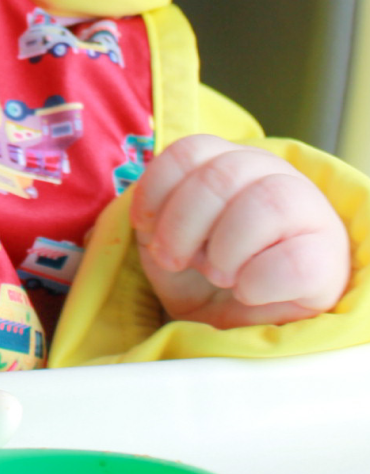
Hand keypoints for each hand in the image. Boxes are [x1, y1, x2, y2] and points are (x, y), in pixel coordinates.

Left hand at [131, 134, 349, 327]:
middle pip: (221, 175)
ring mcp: (308, 212)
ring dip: (224, 248)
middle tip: (173, 259)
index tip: (145, 226)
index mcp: (231, 160)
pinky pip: (294, 261)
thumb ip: (156, 216)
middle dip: (182, 224)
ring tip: (216, 275)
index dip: (158, 189)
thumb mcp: (171, 239)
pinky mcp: (328, 262)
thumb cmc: (207, 271)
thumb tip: (147, 216)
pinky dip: (256, 281)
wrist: (250, 323)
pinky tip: (246, 292)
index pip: (190, 150)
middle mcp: (272, 174)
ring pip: (265, 204)